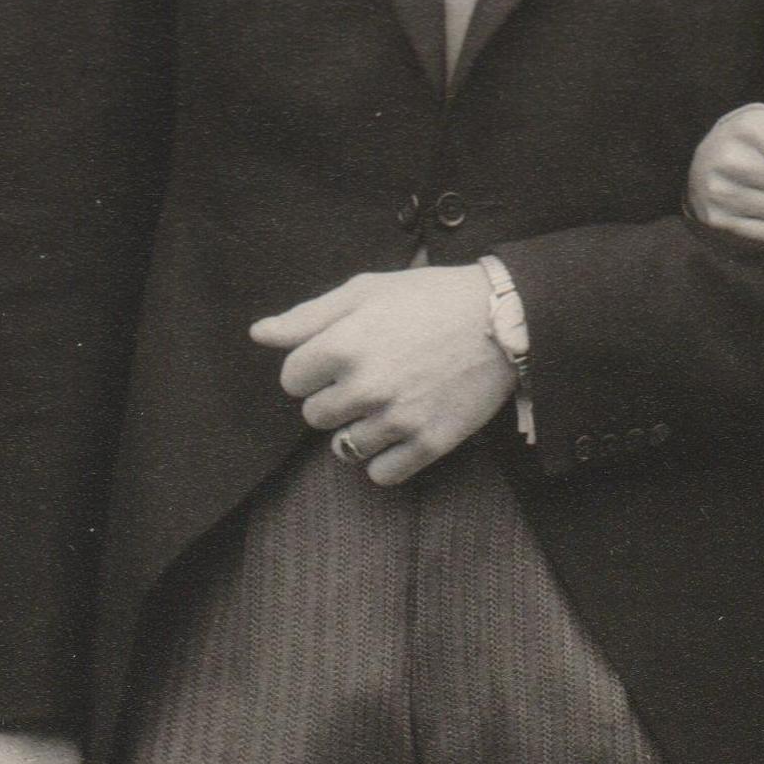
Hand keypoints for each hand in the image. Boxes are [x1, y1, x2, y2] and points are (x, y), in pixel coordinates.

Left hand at [250, 264, 513, 484]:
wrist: (505, 318)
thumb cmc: (431, 297)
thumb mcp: (367, 290)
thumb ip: (308, 315)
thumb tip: (258, 334)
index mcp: (344, 345)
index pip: (291, 379)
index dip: (314, 366)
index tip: (343, 354)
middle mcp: (366, 386)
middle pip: (315, 415)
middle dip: (336, 396)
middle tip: (373, 373)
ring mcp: (397, 419)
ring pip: (343, 448)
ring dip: (358, 427)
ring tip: (389, 400)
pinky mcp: (428, 443)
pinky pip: (380, 473)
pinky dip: (385, 457)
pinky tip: (402, 429)